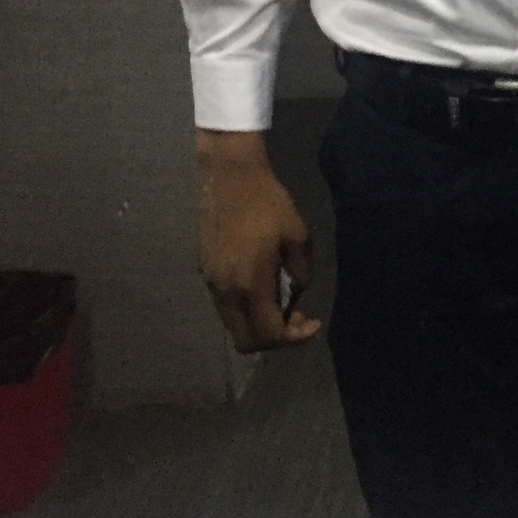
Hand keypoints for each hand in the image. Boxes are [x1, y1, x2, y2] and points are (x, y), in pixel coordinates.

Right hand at [196, 130, 322, 352]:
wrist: (229, 176)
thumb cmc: (267, 202)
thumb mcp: (297, 235)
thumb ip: (301, 270)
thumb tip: (297, 290)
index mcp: (250, 285)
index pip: (269, 334)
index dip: (295, 338)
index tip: (313, 323)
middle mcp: (226, 292)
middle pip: (245, 341)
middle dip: (274, 338)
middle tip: (296, 318)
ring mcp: (211, 282)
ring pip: (233, 325)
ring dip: (258, 323)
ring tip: (280, 300)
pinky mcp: (204, 270)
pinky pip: (225, 305)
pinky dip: (245, 308)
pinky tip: (261, 284)